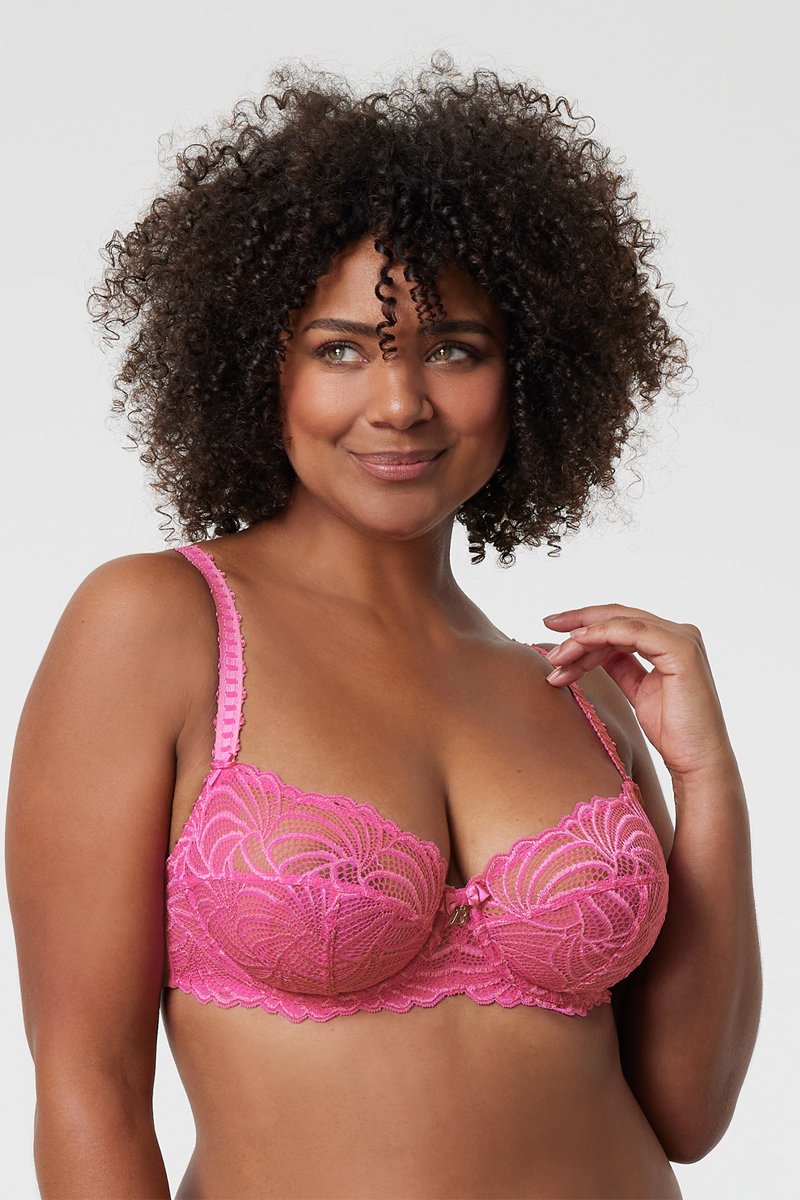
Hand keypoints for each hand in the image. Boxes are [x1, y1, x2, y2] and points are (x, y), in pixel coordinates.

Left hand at [542, 605, 734, 781]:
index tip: (556, 633)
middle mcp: (679, 634)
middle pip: (619, 617)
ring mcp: (682, 638)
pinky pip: (632, 632)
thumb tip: (591, 648)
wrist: (697, 760)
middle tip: (548, 624)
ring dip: (583, 637)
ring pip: (620, 623)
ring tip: (558, 656)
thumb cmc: (673, 730)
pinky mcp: (681, 649)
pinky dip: (601, 634)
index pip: (621, 623)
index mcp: (670, 641)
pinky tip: (579, 643)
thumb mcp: (637, 690)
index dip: (587, 625)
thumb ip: (620, 665)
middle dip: (579, 622)